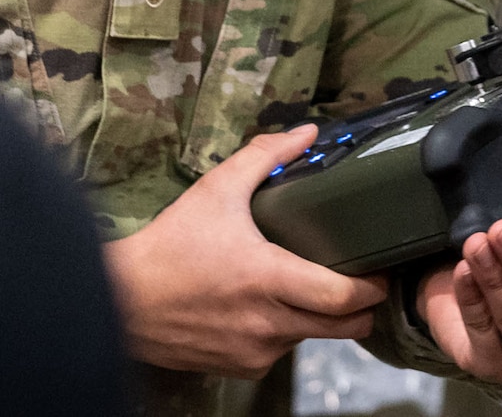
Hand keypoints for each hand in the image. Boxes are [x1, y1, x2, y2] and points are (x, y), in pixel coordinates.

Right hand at [102, 125, 388, 377]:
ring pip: (313, 339)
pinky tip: (271, 307)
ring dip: (320, 318)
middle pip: (344, 327)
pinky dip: (285, 333)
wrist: (120, 300)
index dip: (372, 287)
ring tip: (312, 287)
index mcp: (269, 280)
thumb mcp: (217, 190)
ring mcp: (254, 351)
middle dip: (361, 308)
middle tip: (362, 281)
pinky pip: (280, 353)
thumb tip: (307, 133)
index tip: (382, 271)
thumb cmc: (168, 246)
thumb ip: (265, 156)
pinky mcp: (238, 368)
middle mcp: (267, 324)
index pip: (344, 297)